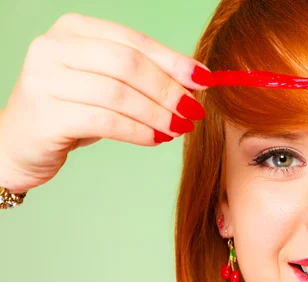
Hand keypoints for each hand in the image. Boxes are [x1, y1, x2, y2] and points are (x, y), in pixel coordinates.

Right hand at [0, 13, 213, 192]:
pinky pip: (105, 121)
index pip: (134, 41)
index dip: (173, 61)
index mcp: (73, 29)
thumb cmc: (71, 110)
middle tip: (194, 111)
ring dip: (158, 114)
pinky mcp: (45, 114)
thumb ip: (143, 77)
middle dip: (169, 89)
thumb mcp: (107, 85)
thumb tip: (195, 83)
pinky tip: (156, 139)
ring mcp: (44, 79)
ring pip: (119, 94)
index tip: (205, 80)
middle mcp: (54, 46)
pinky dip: (138, 132)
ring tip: (179, 128)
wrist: (19, 143)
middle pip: (128, 64)